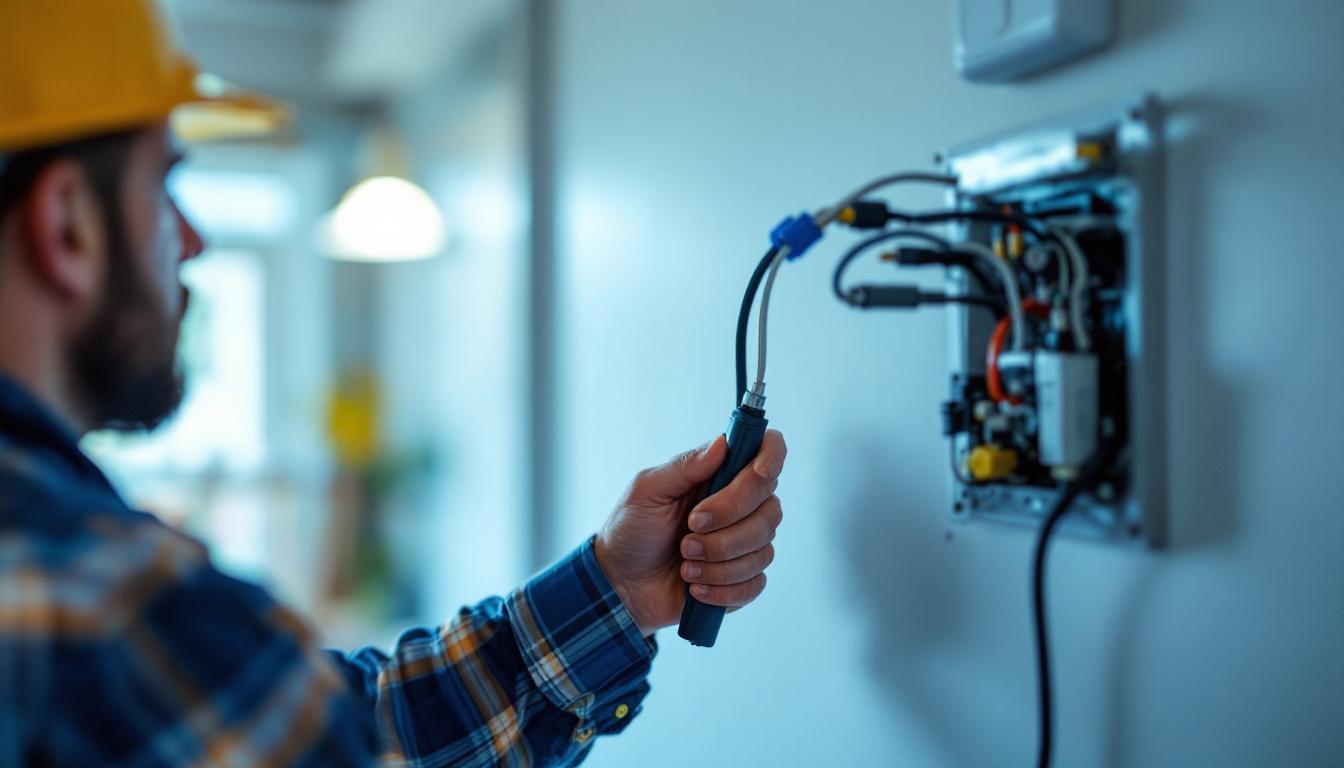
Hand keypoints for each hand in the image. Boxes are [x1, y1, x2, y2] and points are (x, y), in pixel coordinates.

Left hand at [593, 430, 785, 636]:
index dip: (771, 458)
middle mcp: (740, 506)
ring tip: (685, 562)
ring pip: (762, 548)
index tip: (757, 473)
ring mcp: (745, 544)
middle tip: (689, 530)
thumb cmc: (631, 531)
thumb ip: (685, 466)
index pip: (766, 452)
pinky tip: (695, 586)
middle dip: (727, 523)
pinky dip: (721, 587)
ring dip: (718, 561)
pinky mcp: (743, 580)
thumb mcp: (647, 491)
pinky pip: (754, 583)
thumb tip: (723, 442)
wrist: (622, 584)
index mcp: (720, 475)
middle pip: (770, 507)